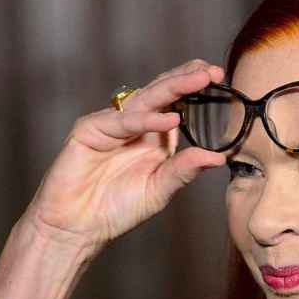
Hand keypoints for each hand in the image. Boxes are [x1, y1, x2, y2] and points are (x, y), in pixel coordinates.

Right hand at [19, 59, 226, 254]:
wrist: (78, 228)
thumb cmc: (117, 209)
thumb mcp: (160, 190)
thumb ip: (185, 170)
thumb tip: (218, 158)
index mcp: (154, 135)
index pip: (177, 102)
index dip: (195, 88)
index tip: (220, 77)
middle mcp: (134, 124)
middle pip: (162, 92)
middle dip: (187, 78)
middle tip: (212, 70)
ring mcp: (111, 124)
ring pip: (145, 99)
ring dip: (173, 87)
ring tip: (199, 80)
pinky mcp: (89, 129)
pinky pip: (122, 121)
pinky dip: (145, 120)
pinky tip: (170, 120)